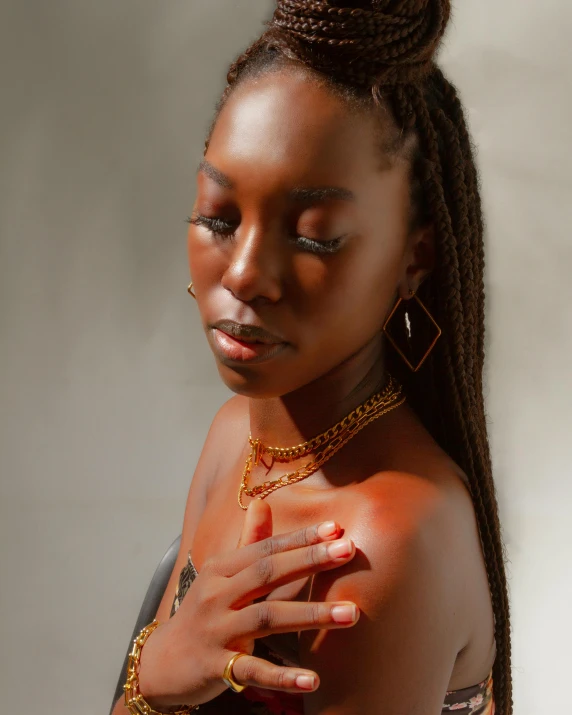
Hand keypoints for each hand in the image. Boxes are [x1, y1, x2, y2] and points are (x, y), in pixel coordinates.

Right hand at [138, 499, 358, 707]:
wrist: (161, 663)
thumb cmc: (202, 612)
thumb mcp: (220, 575)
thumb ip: (247, 542)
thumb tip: (262, 502)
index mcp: (220, 569)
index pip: (266, 548)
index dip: (300, 538)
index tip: (336, 528)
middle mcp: (217, 595)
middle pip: (268, 573)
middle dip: (310, 560)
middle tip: (349, 550)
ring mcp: (217, 630)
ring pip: (267, 618)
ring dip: (311, 615)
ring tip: (352, 613)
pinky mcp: (217, 666)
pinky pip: (253, 671)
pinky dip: (283, 676)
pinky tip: (314, 679)